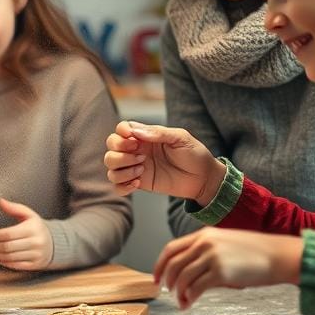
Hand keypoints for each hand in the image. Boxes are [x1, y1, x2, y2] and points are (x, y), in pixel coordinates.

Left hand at [0, 199, 52, 270]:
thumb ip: (14, 208)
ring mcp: (35, 255)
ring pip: (10, 257)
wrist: (54, 243)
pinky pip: (16, 265)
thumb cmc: (36, 227)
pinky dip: (3, 262)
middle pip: (7, 247)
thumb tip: (0, 201)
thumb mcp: (28, 214)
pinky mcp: (34, 265)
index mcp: (32, 228)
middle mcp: (35, 242)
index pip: (8, 234)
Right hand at [104, 121, 225, 202]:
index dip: (121, 133)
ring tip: (141, 170)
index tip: (133, 138)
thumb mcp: (180, 138)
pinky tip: (137, 184)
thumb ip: (158, 133)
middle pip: (111, 146)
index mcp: (145, 136)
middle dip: (120, 151)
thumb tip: (135, 132)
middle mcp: (136, 150)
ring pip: (110, 166)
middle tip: (140, 156)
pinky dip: (122, 185)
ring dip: (122, 168)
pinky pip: (117, 185)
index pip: (121, 129)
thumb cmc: (194, 155)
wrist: (204, 179)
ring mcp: (135, 167)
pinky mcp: (139, 183)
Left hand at [154, 228, 302, 308]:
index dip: (159, 264)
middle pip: (174, 264)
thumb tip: (190, 274)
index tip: (156, 278)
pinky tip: (189, 303)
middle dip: (166, 280)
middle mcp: (204, 243)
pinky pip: (197, 287)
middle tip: (167, 292)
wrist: (278, 255)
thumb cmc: (254, 253)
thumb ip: (206, 253)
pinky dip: (189, 297)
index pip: (171, 249)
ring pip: (183, 277)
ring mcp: (212, 257)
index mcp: (203, 235)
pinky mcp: (221, 272)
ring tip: (181, 302)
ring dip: (178, 292)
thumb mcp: (225, 244)